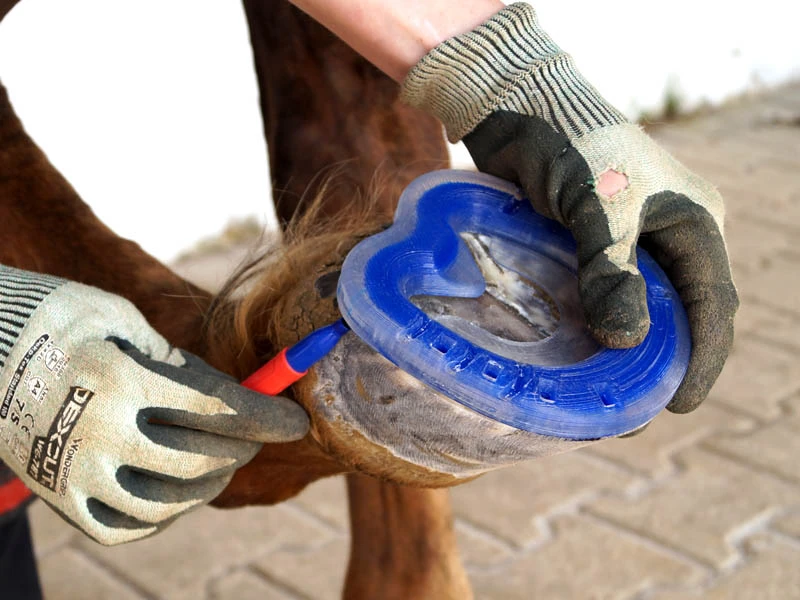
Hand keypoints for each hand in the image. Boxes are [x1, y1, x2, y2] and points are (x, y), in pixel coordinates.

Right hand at [0, 266, 308, 544]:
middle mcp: (97, 436)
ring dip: (210, 484)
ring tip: (224, 462)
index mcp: (120, 381)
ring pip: (167, 503)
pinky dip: (164, 514)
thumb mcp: (122, 319)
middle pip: (199, 460)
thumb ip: (179, 363)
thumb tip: (232, 394)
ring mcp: (72, 473)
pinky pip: (124, 527)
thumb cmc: (58, 317)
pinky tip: (180, 490)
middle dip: (244, 448)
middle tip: (260, 435)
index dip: (266, 417)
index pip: (217, 410)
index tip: (297, 421)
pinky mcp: (57, 495)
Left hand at [401, 3, 737, 412]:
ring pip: (635, 306)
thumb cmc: (569, 146)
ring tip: (601, 392)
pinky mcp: (587, 242)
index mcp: (692, 224)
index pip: (711, 303)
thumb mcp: (598, 209)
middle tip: (633, 409)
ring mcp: (627, 240)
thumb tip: (626, 341)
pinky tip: (572, 354)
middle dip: (659, 362)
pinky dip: (590, 325)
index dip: (701, 359)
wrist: (519, 106)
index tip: (678, 404)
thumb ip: (612, 271)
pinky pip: (598, 293)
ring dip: (621, 348)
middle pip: (676, 312)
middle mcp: (666, 236)